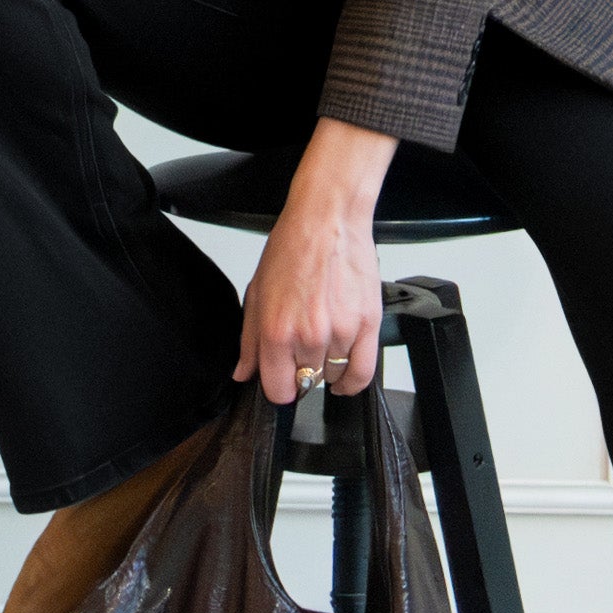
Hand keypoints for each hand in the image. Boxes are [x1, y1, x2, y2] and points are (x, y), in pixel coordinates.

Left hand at [233, 124, 395, 402]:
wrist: (328, 219)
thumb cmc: (292, 248)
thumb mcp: (256, 293)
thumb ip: (249, 341)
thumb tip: (243, 374)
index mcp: (276, 332)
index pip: (278, 392)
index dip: (279, 388)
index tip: (282, 379)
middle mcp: (309, 337)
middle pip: (306, 385)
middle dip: (301, 372)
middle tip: (301, 349)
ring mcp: (341, 333)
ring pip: (333, 377)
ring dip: (326, 367)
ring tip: (323, 340)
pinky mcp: (368, 325)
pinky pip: (363, 373)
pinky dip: (352, 381)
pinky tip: (344, 377)